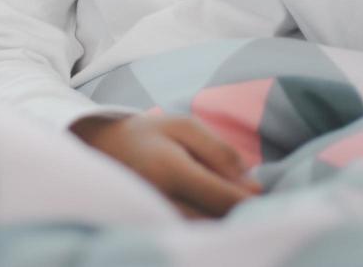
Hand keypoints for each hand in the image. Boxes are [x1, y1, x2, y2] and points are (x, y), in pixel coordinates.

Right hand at [69, 112, 261, 219]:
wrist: (100, 151)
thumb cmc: (149, 135)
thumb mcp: (183, 126)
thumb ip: (220, 151)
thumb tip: (253, 185)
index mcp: (169, 168)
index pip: (223, 198)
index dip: (250, 201)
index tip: (263, 195)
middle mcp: (158, 199)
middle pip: (216, 221)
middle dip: (239, 215)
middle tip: (252, 202)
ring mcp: (151, 220)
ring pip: (203, 233)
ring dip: (223, 223)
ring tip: (231, 207)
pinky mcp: (150, 229)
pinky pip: (187, 236)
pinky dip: (205, 228)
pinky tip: (211, 215)